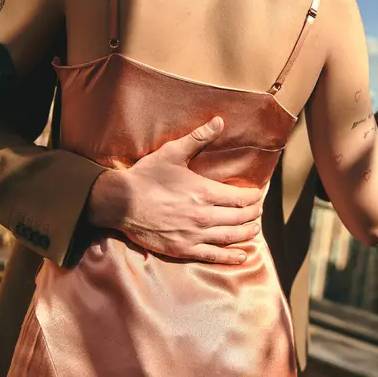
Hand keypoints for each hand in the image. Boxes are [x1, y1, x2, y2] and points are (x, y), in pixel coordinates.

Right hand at [88, 117, 263, 264]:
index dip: (254, 196)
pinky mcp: (183, 249)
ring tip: (254, 228)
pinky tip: (242, 255)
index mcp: (205, 192)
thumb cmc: (146, 176)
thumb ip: (198, 138)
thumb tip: (220, 121)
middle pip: (241, 217)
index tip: (258, 194)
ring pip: (232, 236)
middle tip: (257, 210)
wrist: (120, 203)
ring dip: (247, 232)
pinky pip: (214, 256)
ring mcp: (194, 235)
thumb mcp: (172, 152)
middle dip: (253, 213)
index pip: (241, 198)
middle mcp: (204, 216)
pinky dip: (231, 256)